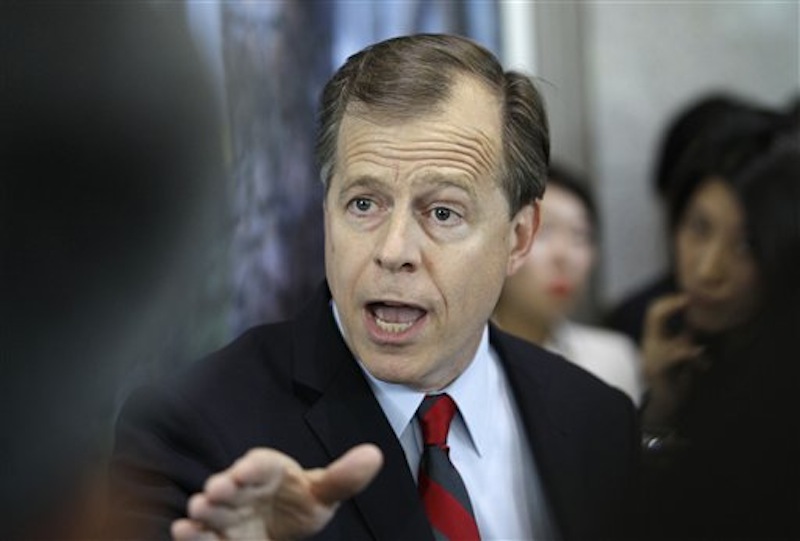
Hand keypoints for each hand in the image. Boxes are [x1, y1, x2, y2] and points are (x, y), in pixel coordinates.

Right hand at [171, 444, 382, 540]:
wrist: (285, 524)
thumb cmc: (301, 502)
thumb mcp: (324, 493)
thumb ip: (344, 477)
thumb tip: (375, 454)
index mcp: (271, 470)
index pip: (262, 464)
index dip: (253, 466)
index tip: (244, 470)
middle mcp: (245, 487)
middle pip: (232, 483)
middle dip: (222, 487)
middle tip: (214, 491)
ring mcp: (229, 511)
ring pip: (213, 507)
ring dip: (204, 508)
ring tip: (197, 510)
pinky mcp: (218, 534)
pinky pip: (203, 532)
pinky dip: (192, 532)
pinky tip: (183, 530)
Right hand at [641, 293, 704, 426]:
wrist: (663, 406)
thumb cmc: (674, 379)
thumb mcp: (680, 354)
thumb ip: (684, 338)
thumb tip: (697, 321)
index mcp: (654, 338)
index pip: (655, 311)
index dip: (670, 301)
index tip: (689, 296)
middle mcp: (650, 344)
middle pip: (654, 314)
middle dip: (673, 304)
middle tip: (690, 300)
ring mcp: (652, 356)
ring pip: (671, 335)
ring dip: (692, 347)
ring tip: (703, 359)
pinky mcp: (658, 370)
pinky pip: (676, 355)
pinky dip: (692, 355)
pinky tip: (702, 363)